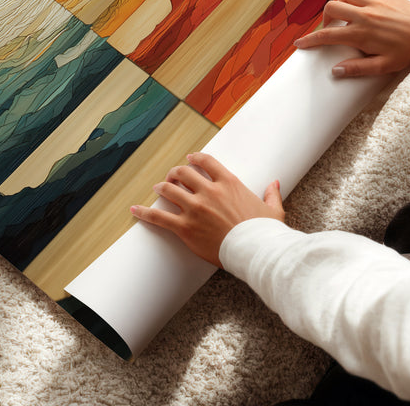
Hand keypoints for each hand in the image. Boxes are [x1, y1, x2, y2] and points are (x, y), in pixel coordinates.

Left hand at [130, 152, 283, 267]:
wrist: (256, 251)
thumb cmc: (265, 232)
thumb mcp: (272, 210)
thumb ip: (271, 194)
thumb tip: (275, 183)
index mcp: (229, 183)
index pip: (206, 162)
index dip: (195, 159)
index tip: (190, 159)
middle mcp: (209, 191)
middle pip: (183, 173)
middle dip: (175, 173)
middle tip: (172, 176)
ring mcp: (195, 208)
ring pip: (169, 190)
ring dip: (162, 187)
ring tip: (158, 188)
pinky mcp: (185, 227)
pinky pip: (159, 217)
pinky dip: (145, 212)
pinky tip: (135, 209)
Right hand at [293, 0, 409, 77]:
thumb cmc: (407, 51)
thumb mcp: (384, 66)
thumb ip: (358, 68)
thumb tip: (335, 71)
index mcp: (361, 33)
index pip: (327, 36)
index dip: (310, 40)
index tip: (300, 43)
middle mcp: (364, 14)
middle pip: (331, 8)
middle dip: (324, 18)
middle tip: (330, 28)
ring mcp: (373, 1)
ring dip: (340, 5)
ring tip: (345, 15)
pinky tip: (363, 6)